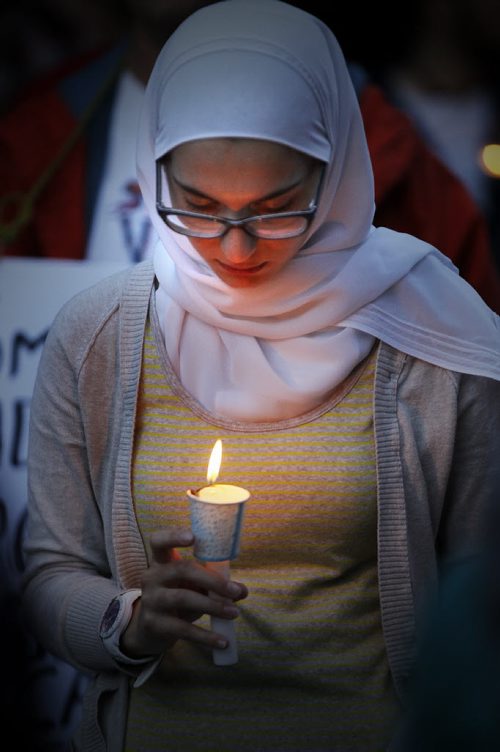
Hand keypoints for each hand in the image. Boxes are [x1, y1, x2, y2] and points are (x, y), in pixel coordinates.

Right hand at [120, 528, 246, 657]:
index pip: (158, 541)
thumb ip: (215, 583)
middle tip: (234, 590)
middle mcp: (152, 576)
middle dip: (212, 580)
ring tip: (234, 613)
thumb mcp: (192, 586)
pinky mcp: (154, 624)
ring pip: (183, 598)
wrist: (149, 629)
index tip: (193, 537)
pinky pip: (182, 629)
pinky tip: (223, 641)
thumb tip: (242, 590)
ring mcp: (151, 600)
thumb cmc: (176, 597)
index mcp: (161, 561)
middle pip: (182, 569)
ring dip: (213, 606)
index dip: (173, 536)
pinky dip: (205, 636)